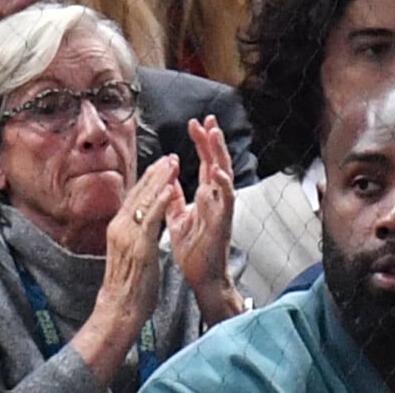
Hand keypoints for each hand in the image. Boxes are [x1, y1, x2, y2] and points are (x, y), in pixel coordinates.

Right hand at [96, 155, 179, 329]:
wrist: (118, 309)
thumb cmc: (128, 283)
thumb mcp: (129, 249)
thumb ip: (134, 230)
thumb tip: (143, 216)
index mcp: (118, 226)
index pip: (135, 195)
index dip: (150, 177)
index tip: (163, 163)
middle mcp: (119, 226)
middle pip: (140, 192)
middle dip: (157, 172)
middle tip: (171, 156)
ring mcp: (127, 235)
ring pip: (145, 200)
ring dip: (160, 179)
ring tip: (173, 163)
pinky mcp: (138, 245)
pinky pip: (150, 218)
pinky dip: (160, 201)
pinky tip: (170, 188)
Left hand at [165, 115, 242, 324]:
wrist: (202, 276)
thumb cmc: (194, 248)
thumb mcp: (178, 217)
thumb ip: (175, 197)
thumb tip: (169, 177)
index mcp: (206, 195)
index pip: (206, 162)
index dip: (201, 142)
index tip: (195, 123)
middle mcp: (216, 197)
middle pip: (217, 161)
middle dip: (212, 140)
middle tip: (208, 118)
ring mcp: (221, 208)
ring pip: (225, 174)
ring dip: (220, 153)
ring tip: (215, 133)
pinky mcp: (223, 222)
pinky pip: (225, 199)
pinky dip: (222, 184)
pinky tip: (217, 170)